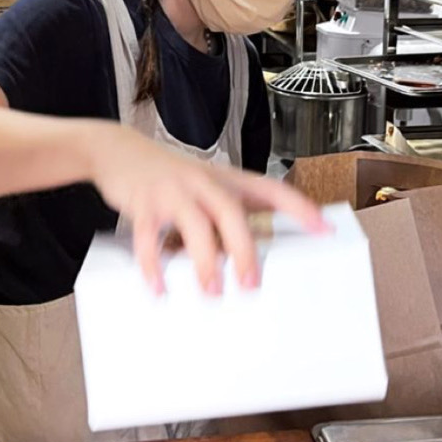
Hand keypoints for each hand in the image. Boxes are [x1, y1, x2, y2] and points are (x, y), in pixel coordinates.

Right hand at [90, 123, 326, 295]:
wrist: (118, 150)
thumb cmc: (168, 175)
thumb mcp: (204, 185)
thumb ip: (224, 214)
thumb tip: (249, 254)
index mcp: (224, 179)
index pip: (270, 189)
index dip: (299, 207)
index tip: (323, 229)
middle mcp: (203, 181)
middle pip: (232, 212)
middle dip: (245, 248)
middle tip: (252, 283)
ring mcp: (173, 190)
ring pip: (196, 224)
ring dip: (205, 260)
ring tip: (212, 290)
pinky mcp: (144, 202)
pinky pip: (149, 236)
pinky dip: (154, 265)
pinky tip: (159, 287)